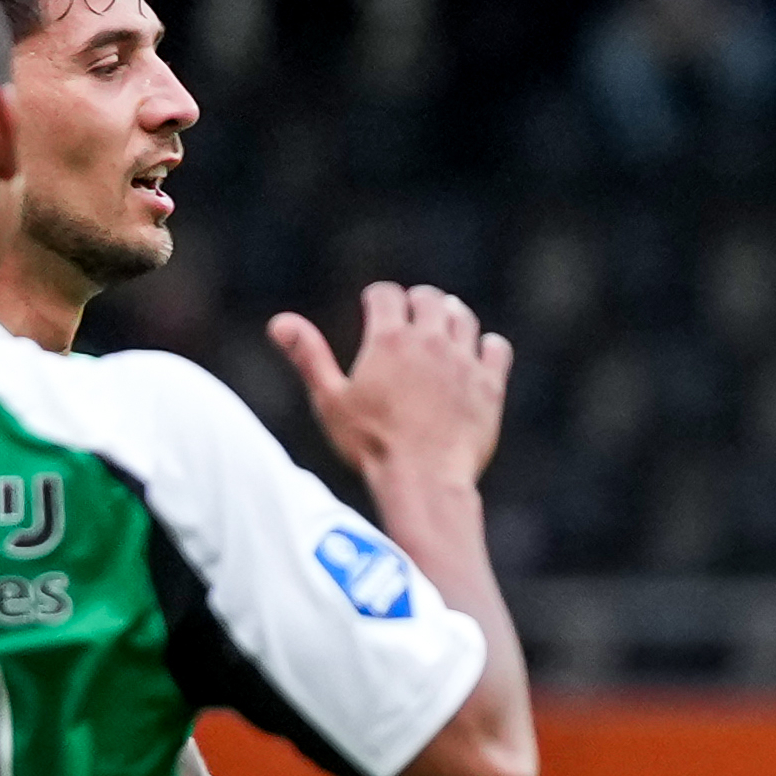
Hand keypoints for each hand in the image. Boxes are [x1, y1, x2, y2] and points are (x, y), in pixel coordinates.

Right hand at [271, 279, 511, 498]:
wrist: (424, 482)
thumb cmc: (371, 445)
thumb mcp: (331, 401)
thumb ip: (309, 357)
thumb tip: (279, 322)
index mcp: (389, 339)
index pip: (386, 293)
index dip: (378, 296)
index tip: (375, 306)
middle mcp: (430, 342)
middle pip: (429, 298)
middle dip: (417, 301)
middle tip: (412, 313)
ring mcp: (464, 362)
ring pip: (463, 318)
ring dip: (451, 318)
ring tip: (442, 328)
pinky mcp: (490, 386)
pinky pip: (497, 348)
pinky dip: (487, 346)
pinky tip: (477, 356)